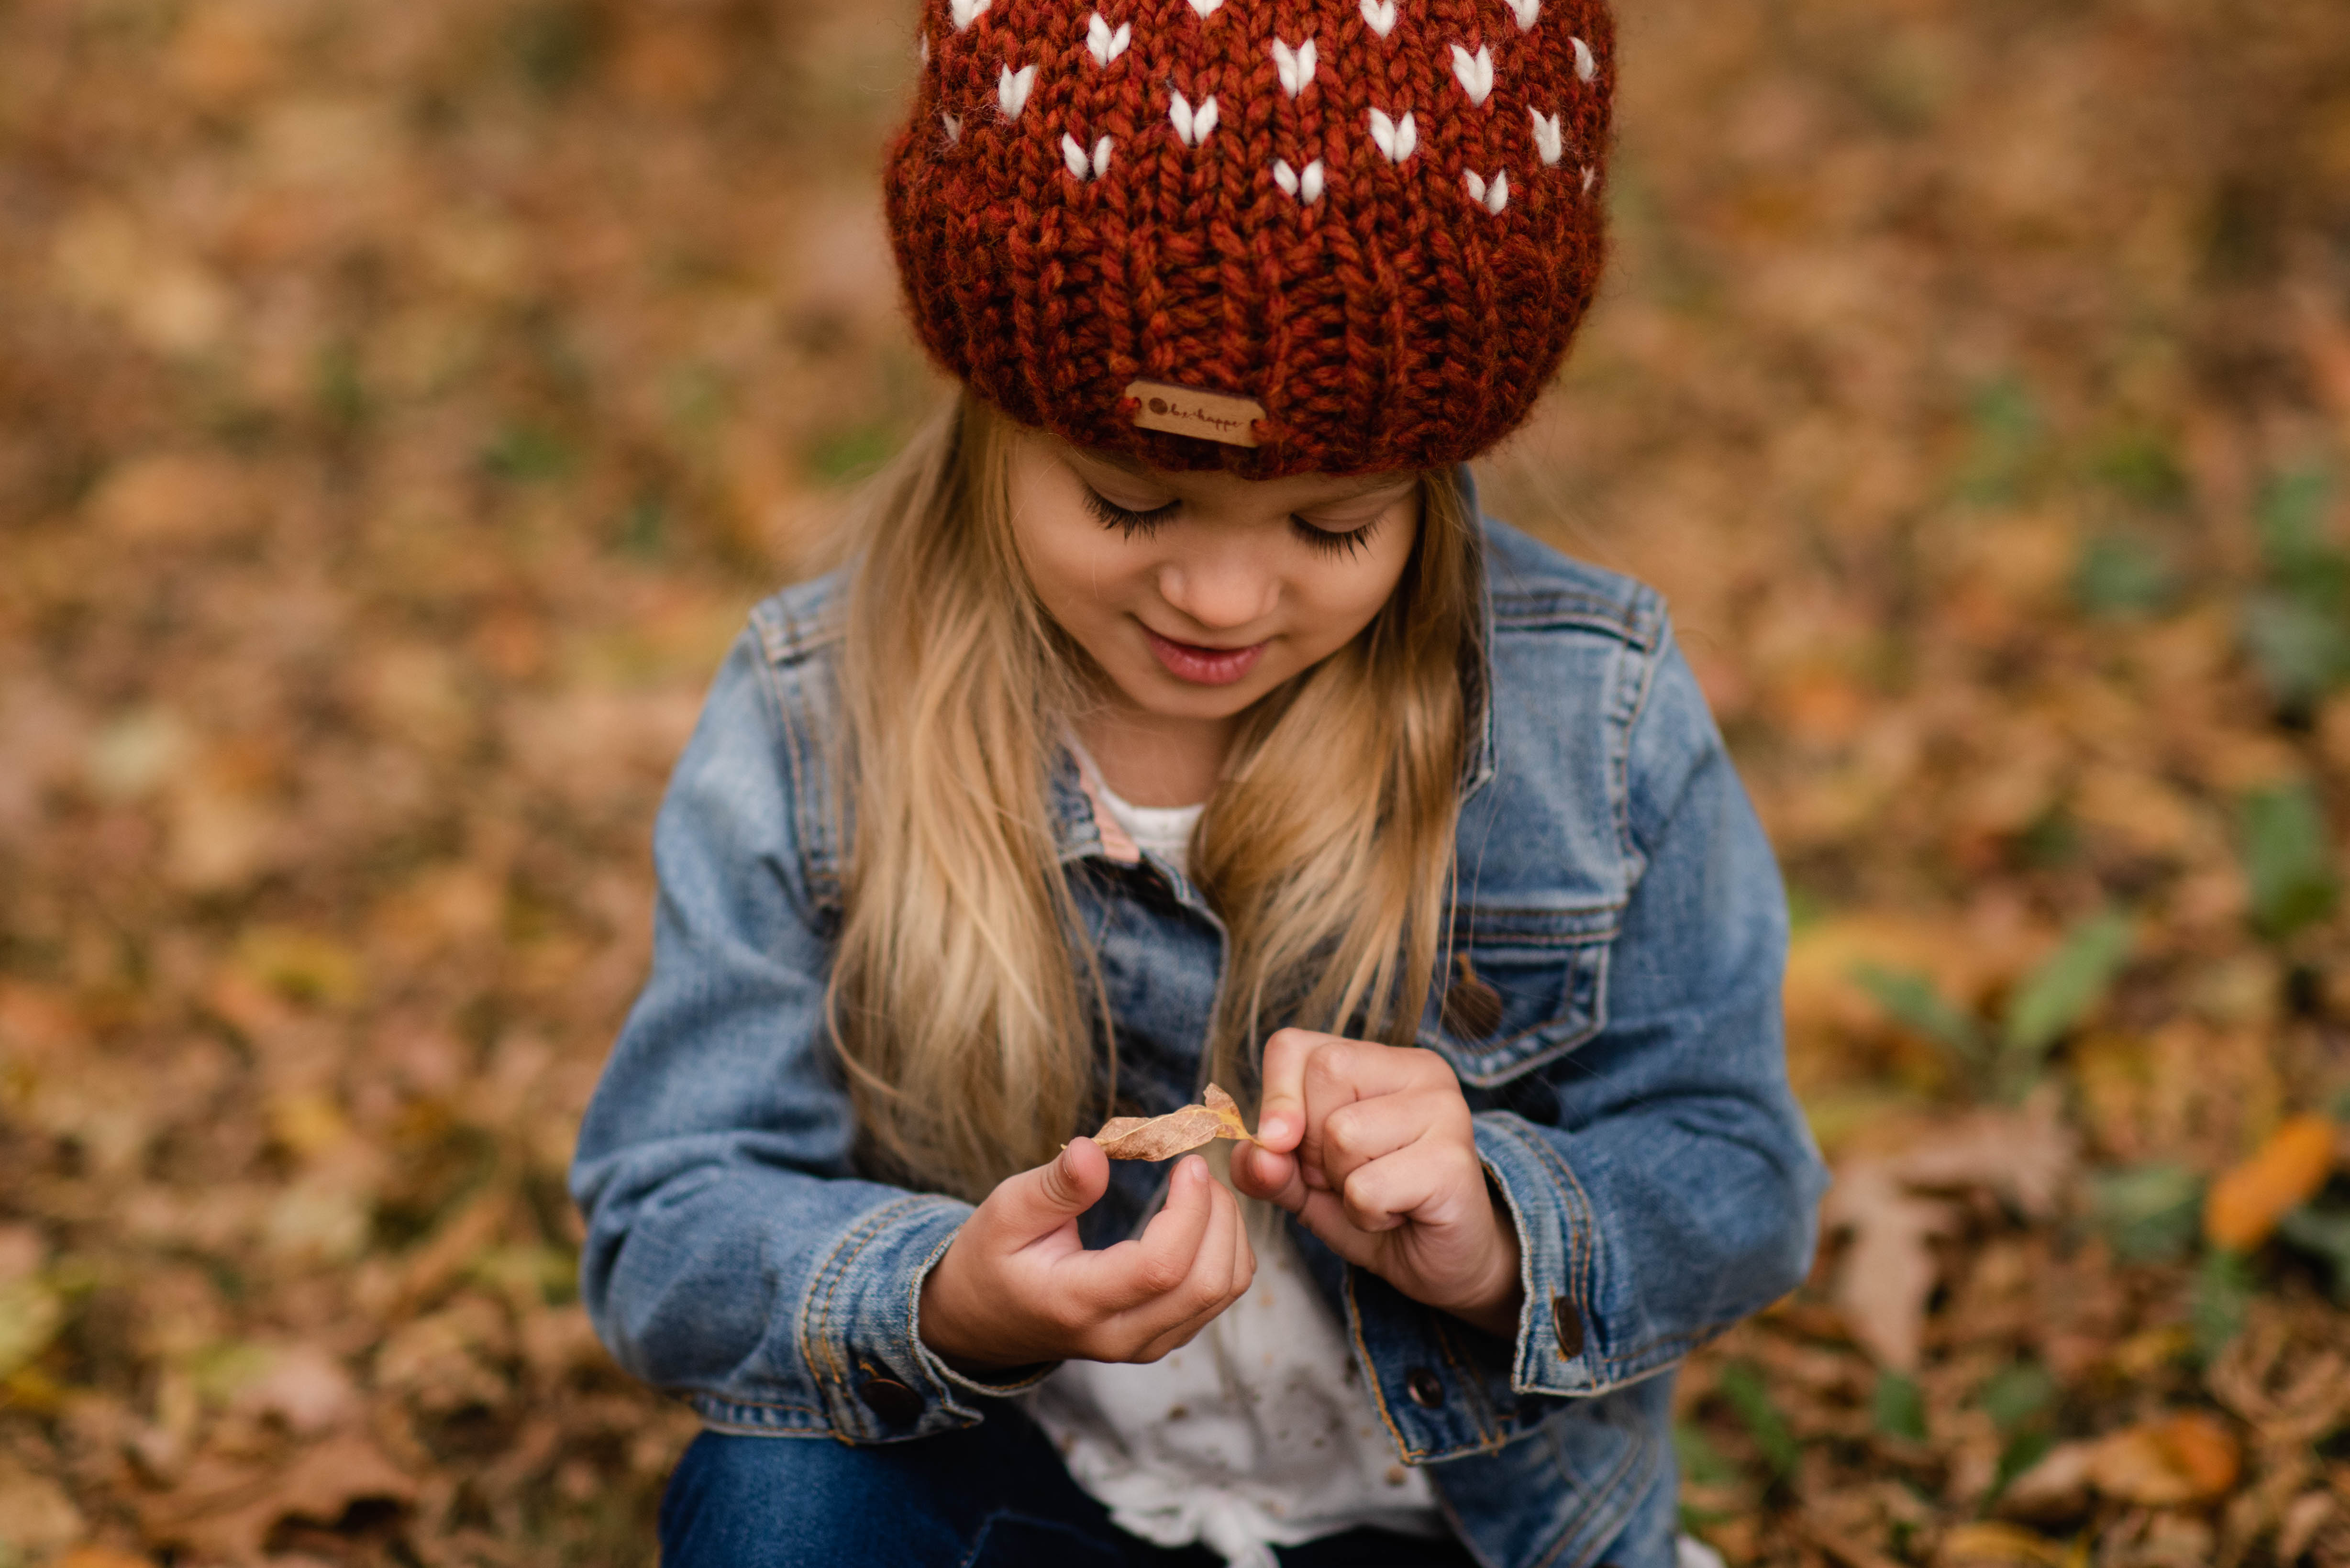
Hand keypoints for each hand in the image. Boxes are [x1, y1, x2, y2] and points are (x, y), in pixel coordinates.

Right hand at [918, 1140, 1254, 1373]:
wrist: (986, 1319)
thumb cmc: (994, 1258)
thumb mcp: (1005, 1211)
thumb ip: (1055, 1185)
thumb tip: (1094, 1150)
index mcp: (1077, 1304)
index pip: (1159, 1268)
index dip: (1189, 1211)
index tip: (1188, 1164)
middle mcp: (1120, 1337)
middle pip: (1206, 1285)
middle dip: (1219, 1215)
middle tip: (1197, 1169)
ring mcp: (1146, 1345)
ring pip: (1222, 1292)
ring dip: (1229, 1231)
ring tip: (1201, 1188)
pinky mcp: (1163, 1338)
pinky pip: (1218, 1297)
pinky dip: (1226, 1251)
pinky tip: (1201, 1217)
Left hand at [1231, 1029, 1523, 1339]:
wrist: (1444, 1264)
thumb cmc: (1375, 1207)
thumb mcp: (1302, 1183)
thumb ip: (1266, 1163)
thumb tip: (1258, 1152)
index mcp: (1380, 1059)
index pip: (1293, 1046)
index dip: (1276, 1101)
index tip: (1290, 1146)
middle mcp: (1420, 1069)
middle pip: (1322, 1074)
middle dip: (1312, 1144)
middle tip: (1347, 1176)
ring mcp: (1446, 1110)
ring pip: (1343, 1132)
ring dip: (1343, 1185)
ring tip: (1379, 1194)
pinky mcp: (1453, 1161)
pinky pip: (1368, 1187)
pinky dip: (1367, 1215)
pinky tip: (1399, 1214)